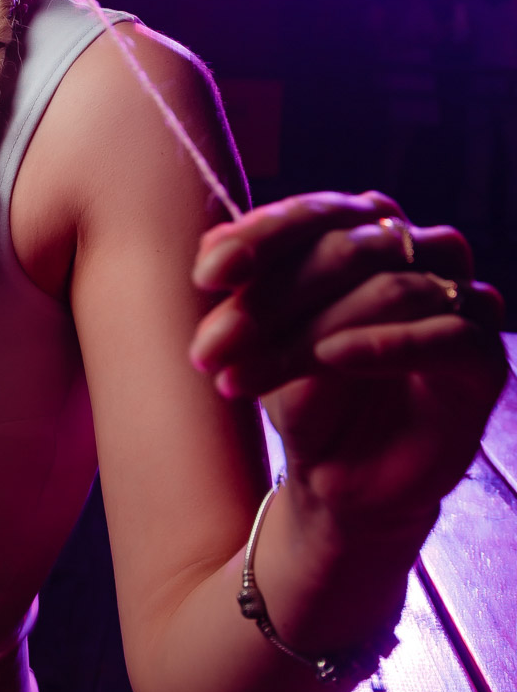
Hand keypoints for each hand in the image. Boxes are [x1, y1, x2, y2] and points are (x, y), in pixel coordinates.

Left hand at [188, 191, 507, 542]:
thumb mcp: (262, 336)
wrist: (340, 478)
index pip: (317, 214)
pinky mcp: (485, 360)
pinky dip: (385, 344)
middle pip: (349, 248)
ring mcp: (461, 302)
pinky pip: (447, 336)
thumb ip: (248, 285)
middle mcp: (422, 253)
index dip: (262, 237)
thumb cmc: (305, 393)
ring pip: (391, 290)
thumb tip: (214, 243)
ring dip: (307, 334)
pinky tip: (332, 358)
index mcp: (369, 230)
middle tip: (210, 346)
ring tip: (243, 374)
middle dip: (270, 299)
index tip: (206, 276)